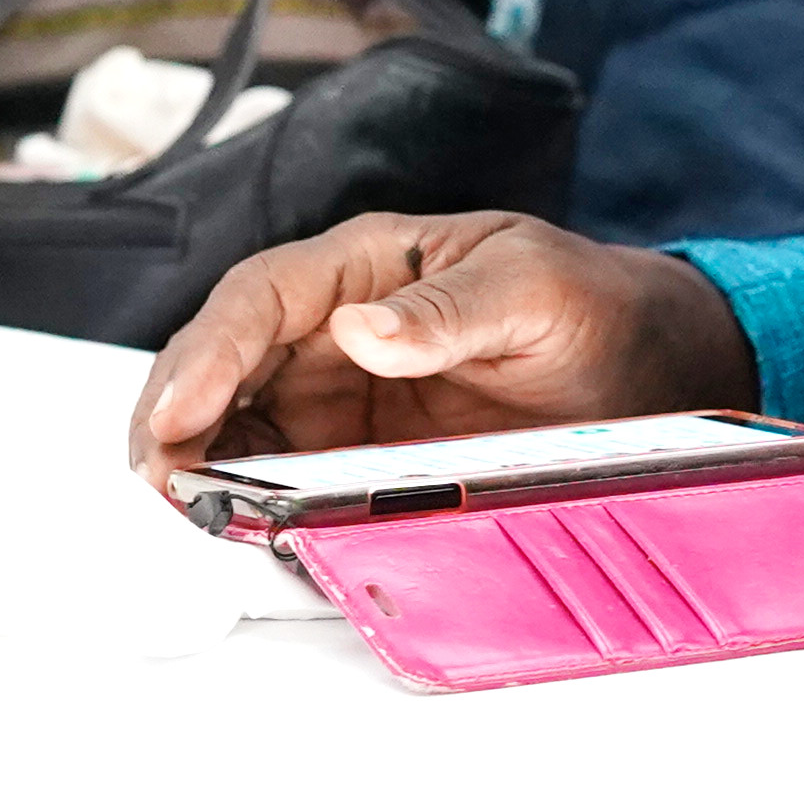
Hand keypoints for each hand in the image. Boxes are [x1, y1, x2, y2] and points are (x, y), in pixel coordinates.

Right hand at [121, 213, 756, 481]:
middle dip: (175, 423)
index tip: (177, 417)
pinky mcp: (352, 462)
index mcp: (365, 266)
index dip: (207, 355)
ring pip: (234, 431)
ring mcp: (335, 401)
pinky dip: (249, 510)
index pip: (259, 299)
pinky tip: (239, 537)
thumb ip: (450, 311)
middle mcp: (330, 331)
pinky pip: (281, 483)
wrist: (643, 369)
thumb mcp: (533, 289)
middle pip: (221, 368)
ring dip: (199, 472)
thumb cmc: (586, 304)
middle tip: (160, 488)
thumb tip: (359, 331)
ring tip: (185, 522)